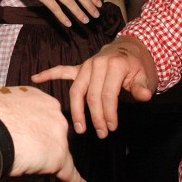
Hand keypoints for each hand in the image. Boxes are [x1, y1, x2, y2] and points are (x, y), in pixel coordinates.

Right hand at [0, 86, 86, 181]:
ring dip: (44, 161)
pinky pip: (70, 172)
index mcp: (36, 96)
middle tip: (20, 151)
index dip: (30, 127)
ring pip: (56, 153)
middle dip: (40, 143)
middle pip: (52, 133)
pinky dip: (75, 181)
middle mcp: (52, 112)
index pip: (41, 114)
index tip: (21, 133)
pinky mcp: (59, 158)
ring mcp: (58, 135)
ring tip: (24, 167)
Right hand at [31, 35, 157, 137]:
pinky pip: (63, 71)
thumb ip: (141, 87)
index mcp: (114, 65)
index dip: (109, 113)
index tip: (112, 127)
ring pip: (76, 90)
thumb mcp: (145, 75)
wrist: (131, 48)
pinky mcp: (80, 68)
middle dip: (95, 117)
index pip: (107, 94)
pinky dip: (49, 74)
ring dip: (76, 110)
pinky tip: (36, 78)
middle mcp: (97, 64)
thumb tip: (145, 95)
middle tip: (102, 133)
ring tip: (79, 128)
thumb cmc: (138, 65)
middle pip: (91, 95)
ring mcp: (86, 66)